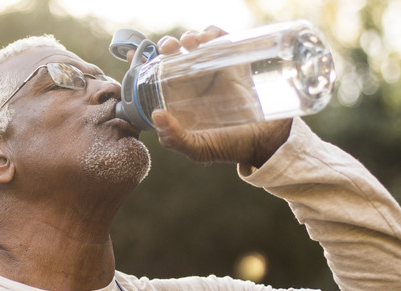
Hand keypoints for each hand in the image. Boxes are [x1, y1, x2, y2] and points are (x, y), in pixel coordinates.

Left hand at [131, 26, 292, 167]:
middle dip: (166, 45)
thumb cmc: (229, 146)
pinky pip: (219, 38)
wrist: (265, 141)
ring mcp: (213, 69)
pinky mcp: (233, 61)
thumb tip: (156, 115)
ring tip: (189, 44)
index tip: (134, 54)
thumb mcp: (198, 149)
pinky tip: (206, 39)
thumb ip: (175, 139)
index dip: (143, 61)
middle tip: (167, 49)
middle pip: (174, 54)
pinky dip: (211, 32)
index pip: (156, 75)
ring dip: (187, 36)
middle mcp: (193, 81)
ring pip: (195, 42)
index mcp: (179, 98)